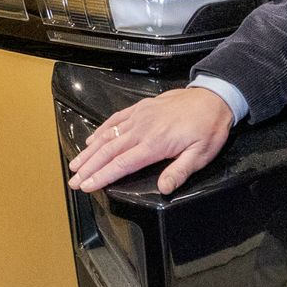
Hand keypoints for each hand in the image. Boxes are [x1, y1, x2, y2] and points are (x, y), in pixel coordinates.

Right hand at [67, 86, 234, 194]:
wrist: (213, 97)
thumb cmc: (208, 127)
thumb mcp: (201, 153)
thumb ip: (180, 171)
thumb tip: (164, 188)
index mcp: (155, 143)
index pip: (122, 164)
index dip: (102, 176)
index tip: (87, 185)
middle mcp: (142, 129)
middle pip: (109, 151)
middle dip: (89, 167)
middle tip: (73, 180)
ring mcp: (139, 117)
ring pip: (108, 136)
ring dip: (89, 152)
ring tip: (75, 165)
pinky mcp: (141, 108)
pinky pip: (116, 119)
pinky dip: (101, 130)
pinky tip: (92, 140)